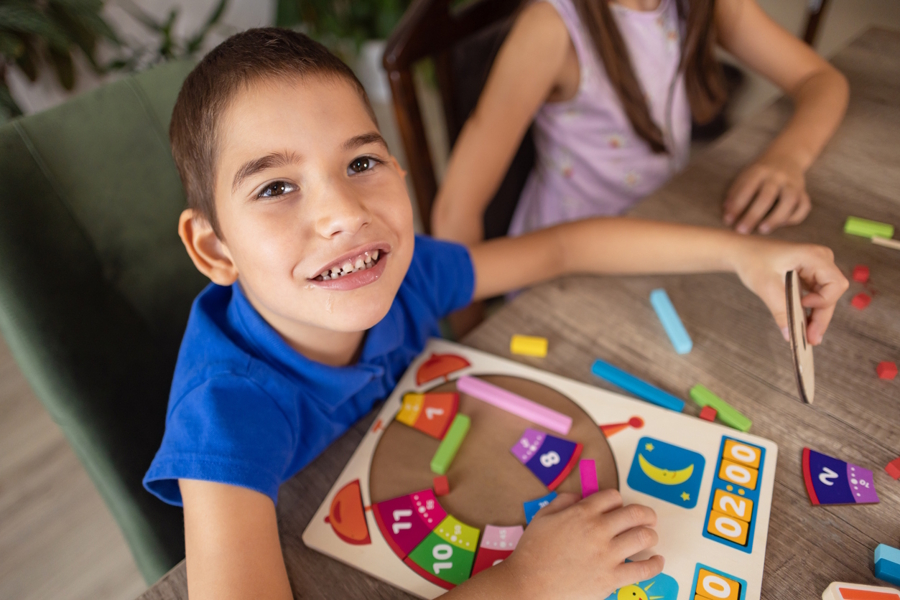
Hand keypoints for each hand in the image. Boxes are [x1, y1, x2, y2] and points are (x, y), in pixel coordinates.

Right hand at [500, 490, 663, 599]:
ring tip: (650, 538)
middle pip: (635, 513)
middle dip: (646, 514)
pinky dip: (655, 564)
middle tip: (648, 519)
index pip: (613, 497)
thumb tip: (580, 496)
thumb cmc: (532, 552)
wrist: (529, 585)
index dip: (618, 501)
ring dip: (651, 535)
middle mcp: (599, 530)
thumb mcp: (542, 517)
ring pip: (643, 537)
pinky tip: (657, 560)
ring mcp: (607, 555)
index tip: (619, 508)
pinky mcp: (612, 578)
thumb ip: (562, 501)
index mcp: (582, 513)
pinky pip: (643, 569)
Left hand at [723, 156, 809, 234]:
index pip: (747, 188)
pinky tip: (781, 225)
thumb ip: (736, 192)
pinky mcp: (803, 192)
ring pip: (789, 201)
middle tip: (742, 230)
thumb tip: (727, 212)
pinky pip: (804, 206)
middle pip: (767, 196)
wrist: (786, 157)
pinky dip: (794, 218)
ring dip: (776, 217)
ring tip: (762, 230)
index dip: (737, 205)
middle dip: (753, 215)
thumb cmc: (759, 173)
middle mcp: (778, 177)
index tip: (728, 220)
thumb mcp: (745, 175)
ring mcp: (793, 184)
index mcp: (760, 171)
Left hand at [731, 238, 848, 344]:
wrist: (743, 252)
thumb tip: (790, 335)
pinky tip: (803, 325)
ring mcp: (817, 268)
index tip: (803, 306)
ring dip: (816, 316)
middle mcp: (821, 260)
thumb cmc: (753, 261)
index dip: (823, 300)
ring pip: (825, 298)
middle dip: (821, 317)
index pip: (835, 284)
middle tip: (810, 340)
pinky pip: (816, 296)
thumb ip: (780, 310)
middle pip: (831, 294)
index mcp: (814, 256)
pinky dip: (809, 310)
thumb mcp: (766, 286)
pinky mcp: (810, 276)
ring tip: (807, 337)